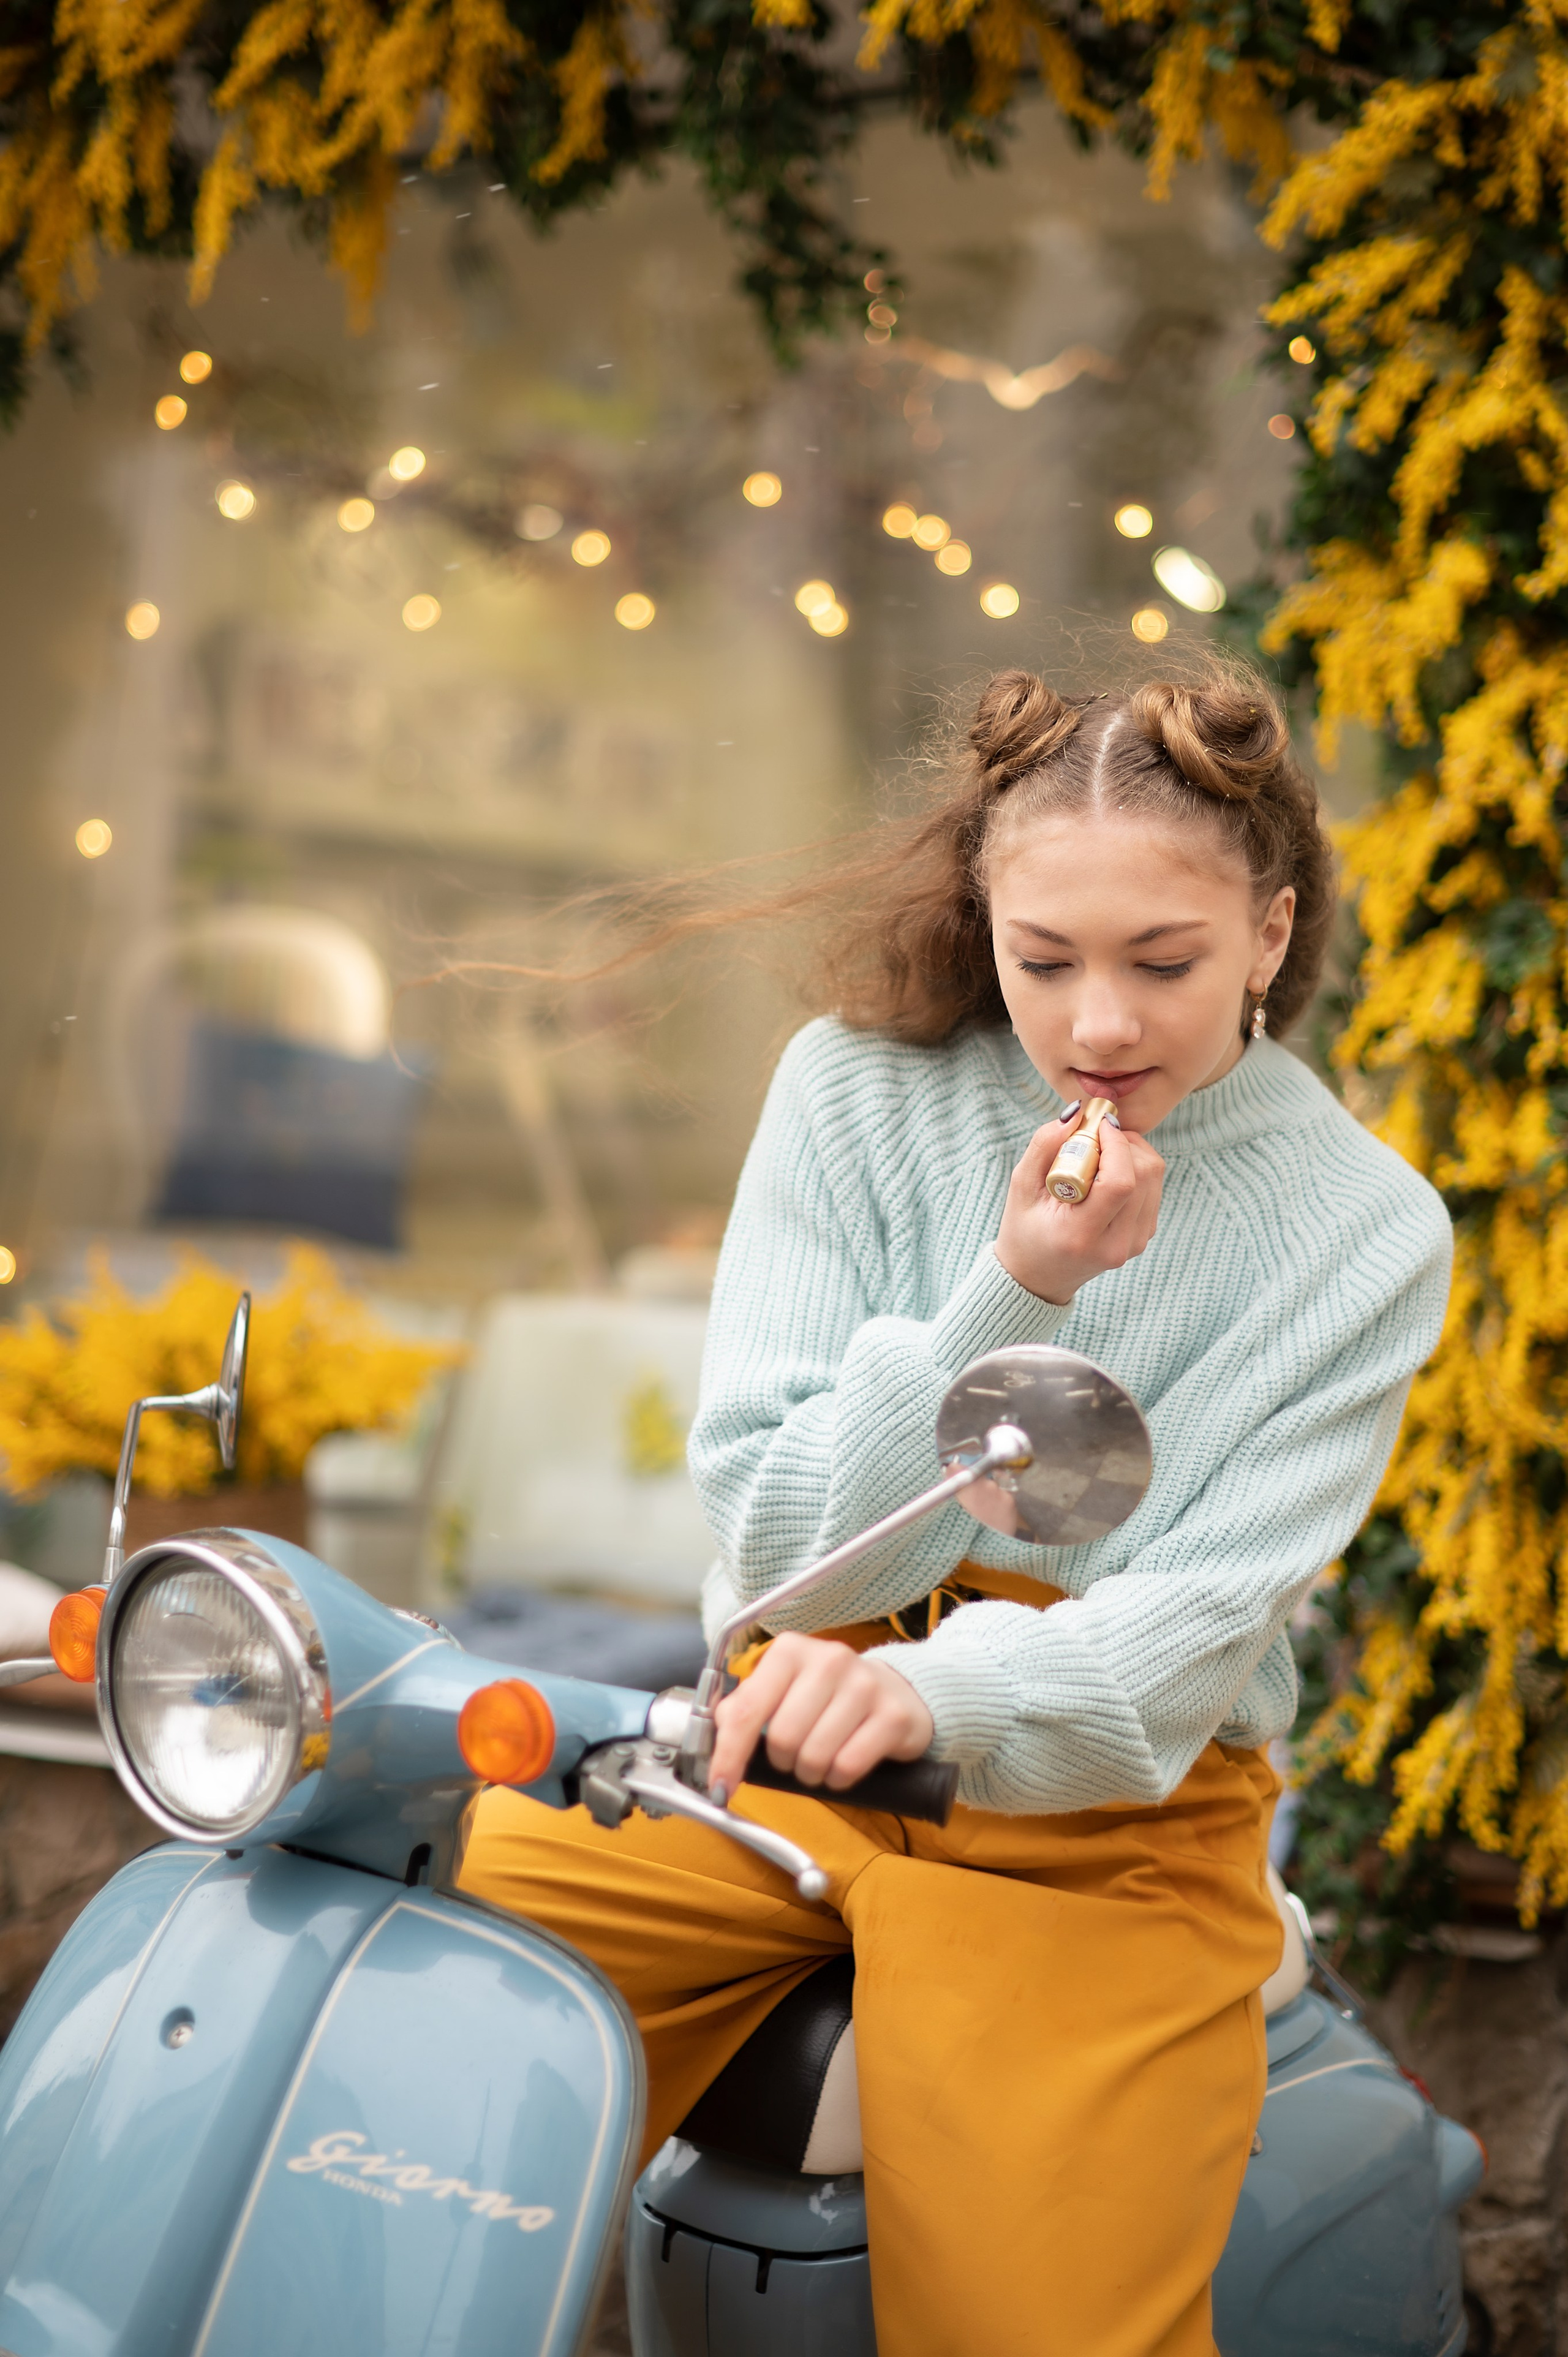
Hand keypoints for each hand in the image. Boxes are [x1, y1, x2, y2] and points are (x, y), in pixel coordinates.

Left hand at [709, 1633, 935, 1804]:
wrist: (895, 1691)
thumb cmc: (827, 1697)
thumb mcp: (782, 1691)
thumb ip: (743, 1708)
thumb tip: (712, 1741)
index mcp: (790, 1652)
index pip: (746, 1710)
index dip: (728, 1755)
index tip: (720, 1785)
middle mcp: (829, 1659)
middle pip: (781, 1738)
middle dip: (783, 1761)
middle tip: (794, 1757)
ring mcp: (864, 1685)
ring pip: (814, 1755)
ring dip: (811, 1772)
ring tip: (820, 1759)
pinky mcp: (893, 1715)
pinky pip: (848, 1766)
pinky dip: (839, 1778)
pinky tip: (842, 1764)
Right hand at [994, 1108, 1164, 1304]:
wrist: (1039, 1277)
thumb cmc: (1024, 1229)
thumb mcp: (1020, 1186)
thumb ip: (1044, 1145)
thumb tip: (1076, 1112)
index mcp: (1080, 1236)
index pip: (1119, 1184)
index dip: (1116, 1144)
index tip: (1099, 1125)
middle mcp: (1115, 1245)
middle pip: (1143, 1176)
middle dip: (1124, 1143)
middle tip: (1096, 1136)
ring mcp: (1133, 1244)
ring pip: (1154, 1179)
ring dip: (1132, 1153)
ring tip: (1101, 1153)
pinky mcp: (1143, 1237)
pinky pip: (1153, 1189)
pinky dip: (1136, 1169)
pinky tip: (1108, 1172)